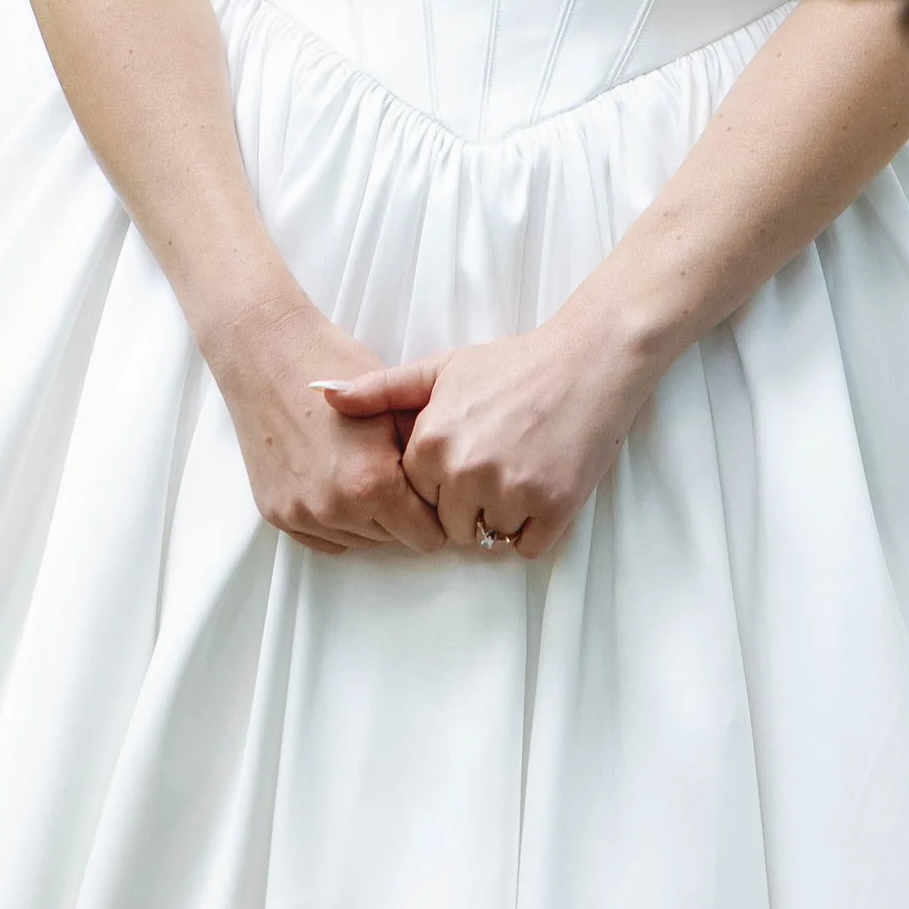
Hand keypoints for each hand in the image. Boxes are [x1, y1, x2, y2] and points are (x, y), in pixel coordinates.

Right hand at [211, 299, 445, 556]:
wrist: (267, 355)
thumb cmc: (334, 366)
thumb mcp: (396, 403)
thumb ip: (426, 455)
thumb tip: (450, 489)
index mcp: (373, 483)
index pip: (426, 536)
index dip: (434, 511)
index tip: (429, 489)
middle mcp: (336, 509)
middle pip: (392, 539)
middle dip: (400, 512)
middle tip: (391, 469)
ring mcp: (302, 515)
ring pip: (358, 540)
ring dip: (367, 517)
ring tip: (360, 468)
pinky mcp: (276, 514)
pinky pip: (324, 539)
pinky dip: (336, 519)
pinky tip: (334, 479)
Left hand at [322, 316, 648, 559]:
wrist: (587, 361)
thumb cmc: (511, 365)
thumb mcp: (440, 369)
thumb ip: (379, 391)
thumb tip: (320, 396)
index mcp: (431, 444)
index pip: (414, 497)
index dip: (438, 480)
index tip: (464, 452)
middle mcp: (465, 473)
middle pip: (448, 525)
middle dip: (466, 504)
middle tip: (496, 461)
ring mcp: (509, 494)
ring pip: (486, 538)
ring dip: (499, 517)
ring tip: (518, 469)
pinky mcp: (552, 509)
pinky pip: (525, 547)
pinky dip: (532, 528)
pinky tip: (540, 485)